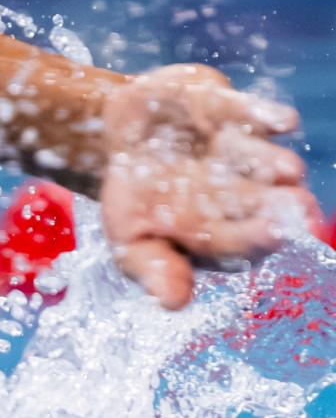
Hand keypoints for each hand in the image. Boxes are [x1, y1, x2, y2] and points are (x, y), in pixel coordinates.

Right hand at [98, 64, 318, 310]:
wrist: (117, 138)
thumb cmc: (132, 200)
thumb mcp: (128, 240)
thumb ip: (153, 268)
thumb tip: (173, 303)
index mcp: (218, 234)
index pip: (241, 242)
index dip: (255, 238)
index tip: (271, 234)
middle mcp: (240, 196)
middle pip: (265, 203)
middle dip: (283, 206)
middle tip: (299, 208)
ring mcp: (241, 154)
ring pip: (264, 160)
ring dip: (274, 164)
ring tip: (286, 171)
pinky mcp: (237, 113)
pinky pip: (254, 113)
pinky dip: (265, 116)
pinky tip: (284, 124)